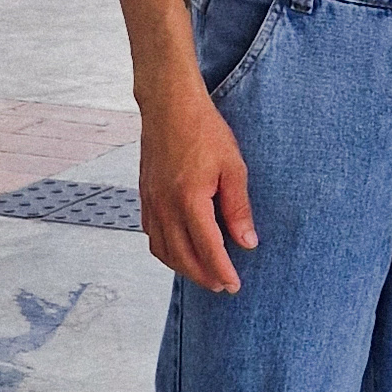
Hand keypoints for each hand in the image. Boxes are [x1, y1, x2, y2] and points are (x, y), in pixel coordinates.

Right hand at [138, 79, 259, 293]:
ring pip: (163, 250)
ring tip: (204, 273)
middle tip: (223, 285)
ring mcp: (151, 202)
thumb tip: (247, 242)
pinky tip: (181, 250)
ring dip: (183, 268)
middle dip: (203, 276)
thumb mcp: (233, 167)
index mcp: (189, 199)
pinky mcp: (144, 197)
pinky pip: (152, 235)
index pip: (207, 248)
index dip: (221, 271)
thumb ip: (238, 208)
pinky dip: (166, 251)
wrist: (168, 106)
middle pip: (182, 257)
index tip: (234, 285)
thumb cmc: (203, 130)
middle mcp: (165, 206)